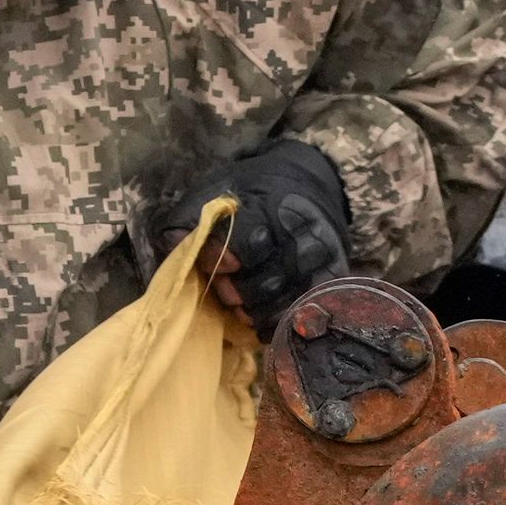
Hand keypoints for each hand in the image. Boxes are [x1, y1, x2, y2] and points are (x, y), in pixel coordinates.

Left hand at [152, 138, 352, 328]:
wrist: (305, 182)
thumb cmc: (252, 191)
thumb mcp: (217, 189)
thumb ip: (190, 217)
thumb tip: (173, 243)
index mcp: (269, 206)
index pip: (248, 242)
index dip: (227, 259)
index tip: (217, 266)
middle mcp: (301, 232)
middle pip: (269, 279)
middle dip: (240, 291)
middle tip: (225, 293)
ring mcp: (320, 256)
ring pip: (288, 298)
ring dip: (258, 310)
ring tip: (241, 308)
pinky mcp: (332, 274)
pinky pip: (307, 307)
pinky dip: (281, 320)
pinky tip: (262, 323)